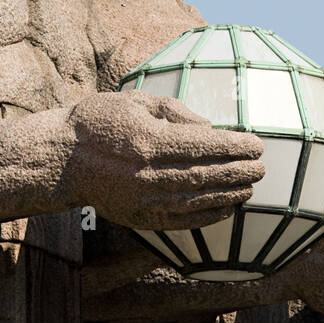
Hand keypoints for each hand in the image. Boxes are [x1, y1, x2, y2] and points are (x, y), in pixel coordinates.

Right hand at [64, 90, 263, 229]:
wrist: (61, 159)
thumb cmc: (99, 122)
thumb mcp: (135, 101)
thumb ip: (175, 112)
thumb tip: (211, 129)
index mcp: (148, 141)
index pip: (204, 146)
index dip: (234, 146)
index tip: (256, 143)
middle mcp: (148, 175)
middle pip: (205, 174)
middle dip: (239, 170)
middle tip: (262, 166)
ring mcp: (143, 200)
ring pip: (198, 200)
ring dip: (229, 194)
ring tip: (251, 186)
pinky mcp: (139, 218)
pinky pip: (182, 221)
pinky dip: (208, 216)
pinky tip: (227, 208)